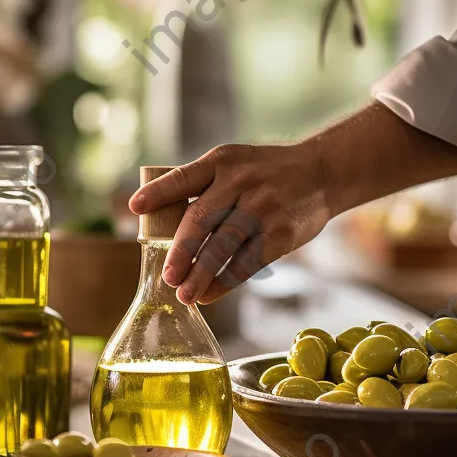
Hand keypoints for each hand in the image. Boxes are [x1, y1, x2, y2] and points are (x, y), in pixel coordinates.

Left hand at [129, 142, 331, 304]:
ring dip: (201, 275)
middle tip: (167, 277)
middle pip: (201, 220)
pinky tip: (211, 293)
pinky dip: (226, 281)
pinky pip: (247, 262)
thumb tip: (165, 224)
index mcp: (223, 161)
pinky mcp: (281, 232)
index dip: (158, 193)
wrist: (322, 173)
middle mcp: (241, 181)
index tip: (135, 208)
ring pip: (223, 247)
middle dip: (180, 252)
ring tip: (185, 295)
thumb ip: (207, 186)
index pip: (184, 177)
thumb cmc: (269, 174)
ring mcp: (262, 207)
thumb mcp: (237, 164)